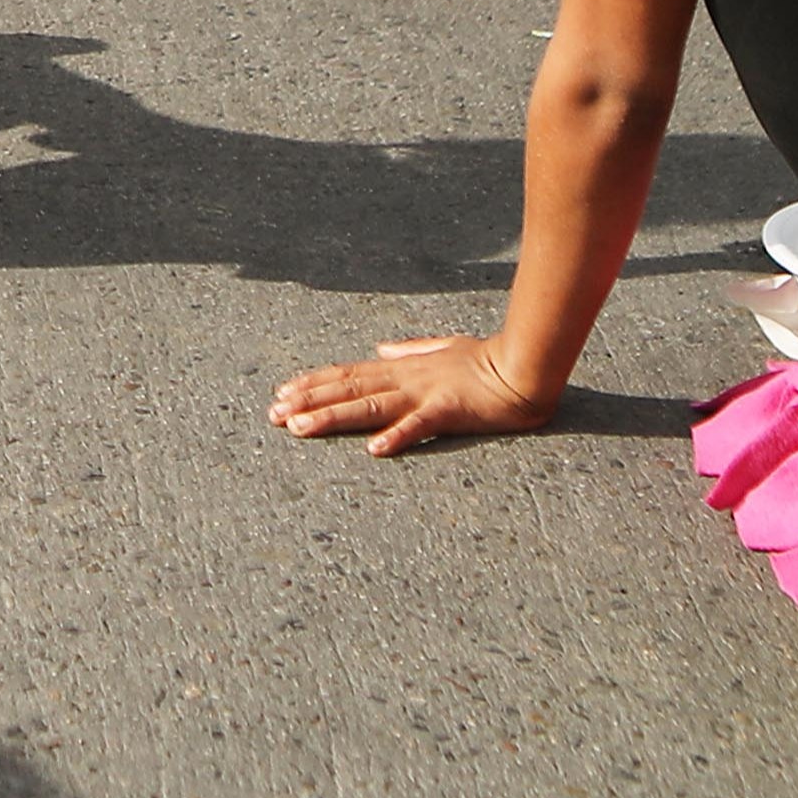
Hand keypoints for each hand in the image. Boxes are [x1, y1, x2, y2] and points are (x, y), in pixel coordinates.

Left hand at [272, 333, 559, 456]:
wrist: (525, 367)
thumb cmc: (489, 362)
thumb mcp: (443, 348)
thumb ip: (409, 349)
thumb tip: (380, 348)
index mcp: (404, 368)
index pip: (349, 373)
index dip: (313, 382)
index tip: (282, 391)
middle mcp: (406, 378)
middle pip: (348, 389)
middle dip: (308, 402)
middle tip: (272, 414)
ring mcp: (425, 393)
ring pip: (369, 406)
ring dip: (332, 417)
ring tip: (299, 428)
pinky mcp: (449, 410)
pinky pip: (419, 424)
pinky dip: (396, 435)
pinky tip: (374, 449)